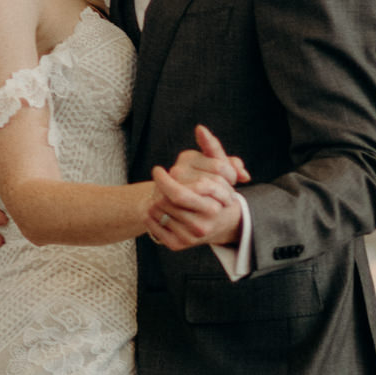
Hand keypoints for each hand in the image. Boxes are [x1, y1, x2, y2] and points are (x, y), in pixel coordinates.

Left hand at [146, 125, 247, 250]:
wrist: (224, 225)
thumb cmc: (221, 193)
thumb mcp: (222, 170)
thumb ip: (212, 148)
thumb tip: (200, 128)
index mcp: (211, 208)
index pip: (179, 194)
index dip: (163, 180)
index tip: (157, 170)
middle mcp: (201, 226)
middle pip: (165, 203)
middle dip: (157, 189)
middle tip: (157, 179)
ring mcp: (189, 238)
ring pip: (158, 213)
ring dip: (154, 200)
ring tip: (160, 194)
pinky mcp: (177, 246)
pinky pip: (154, 227)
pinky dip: (151, 216)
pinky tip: (157, 209)